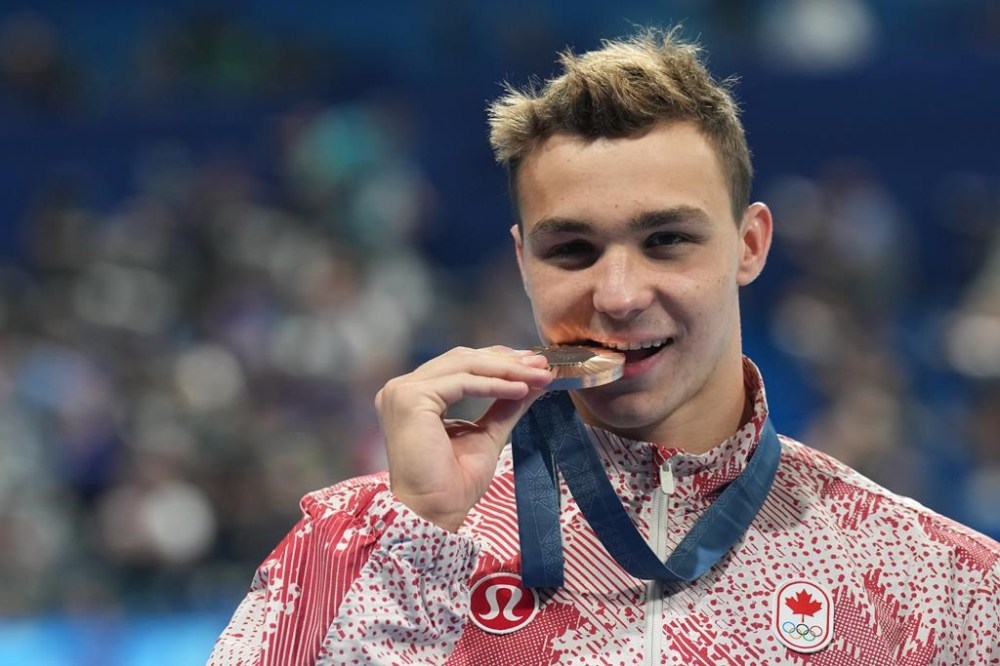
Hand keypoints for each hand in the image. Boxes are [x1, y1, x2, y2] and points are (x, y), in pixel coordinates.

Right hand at [375, 346, 551, 531]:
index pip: (460, 364)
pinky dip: (494, 384)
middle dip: (506, 361)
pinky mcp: (410, 399)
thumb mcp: (488, 433)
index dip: (498, 361)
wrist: (435, 513)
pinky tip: (520, 390)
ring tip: (538, 377)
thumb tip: (535, 380)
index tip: (534, 364)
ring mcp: (402, 392)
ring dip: (506, 369)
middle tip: (542, 365)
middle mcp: (402, 389)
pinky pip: (462, 382)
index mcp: (415, 396)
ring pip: (464, 365)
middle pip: (463, 359)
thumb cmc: (454, 484)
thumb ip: (506, 404)